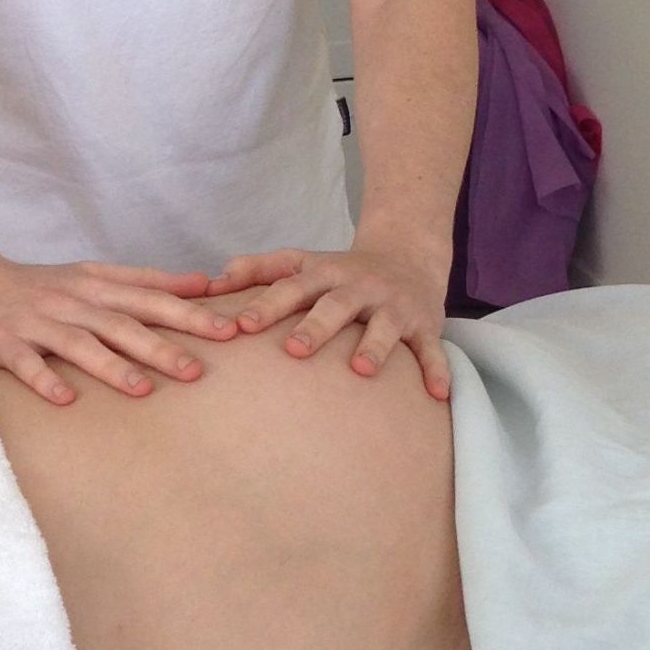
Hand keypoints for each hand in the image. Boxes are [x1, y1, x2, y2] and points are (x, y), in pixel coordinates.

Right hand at [0, 247, 231, 405]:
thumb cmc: (37, 284)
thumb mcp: (93, 274)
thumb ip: (145, 280)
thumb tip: (202, 284)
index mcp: (94, 284)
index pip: (149, 297)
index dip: (188, 312)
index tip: (229, 328)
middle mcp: (71, 302)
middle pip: (121, 323)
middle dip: (161, 345)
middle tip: (198, 369)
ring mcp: (37, 322)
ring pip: (79, 343)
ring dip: (111, 366)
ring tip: (143, 389)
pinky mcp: (4, 342)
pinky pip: (26, 364)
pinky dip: (45, 379)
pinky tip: (66, 399)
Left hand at [204, 245, 452, 400]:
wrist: (408, 255)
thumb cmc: (340, 271)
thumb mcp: (301, 262)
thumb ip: (258, 269)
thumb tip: (211, 282)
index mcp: (323, 273)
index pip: (289, 287)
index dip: (266, 305)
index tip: (241, 326)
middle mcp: (358, 287)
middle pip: (334, 305)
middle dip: (315, 327)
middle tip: (293, 350)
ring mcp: (393, 305)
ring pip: (384, 326)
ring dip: (374, 346)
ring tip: (361, 369)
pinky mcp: (425, 324)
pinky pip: (432, 349)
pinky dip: (437, 371)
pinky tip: (437, 395)